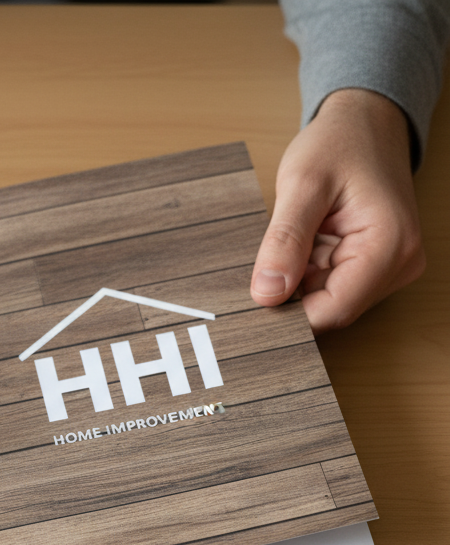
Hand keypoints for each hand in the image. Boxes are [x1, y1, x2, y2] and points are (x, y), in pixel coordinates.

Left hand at [251, 89, 424, 332]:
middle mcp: (398, 263)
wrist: (365, 122)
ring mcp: (389, 267)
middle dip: (291, 298)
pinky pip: (331, 286)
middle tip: (258, 271)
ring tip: (283, 249)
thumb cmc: (339, 142)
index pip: (334, 310)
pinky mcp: (375, 265)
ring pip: (328, 300)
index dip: (290, 315)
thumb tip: (266, 293)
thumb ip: (284, 240)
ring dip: (298, 284)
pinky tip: (297, 250)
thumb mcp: (302, 184)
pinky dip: (306, 275)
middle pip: (332, 309)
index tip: (251, 302)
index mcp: (389, 245)